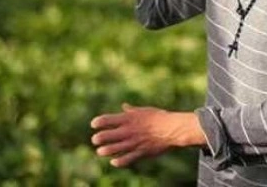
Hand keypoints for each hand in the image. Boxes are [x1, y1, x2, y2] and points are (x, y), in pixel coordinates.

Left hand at [90, 104, 204, 166]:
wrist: (172, 128)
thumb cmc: (159, 117)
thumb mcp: (144, 111)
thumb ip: (132, 111)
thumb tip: (124, 106)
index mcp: (129, 118)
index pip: (107, 119)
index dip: (98, 122)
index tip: (94, 124)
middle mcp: (129, 130)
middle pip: (107, 135)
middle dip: (99, 138)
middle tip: (95, 140)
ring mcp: (134, 142)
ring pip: (114, 148)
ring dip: (105, 150)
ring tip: (101, 151)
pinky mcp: (141, 152)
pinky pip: (127, 159)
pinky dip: (119, 161)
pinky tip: (114, 162)